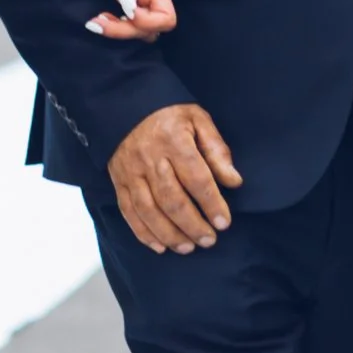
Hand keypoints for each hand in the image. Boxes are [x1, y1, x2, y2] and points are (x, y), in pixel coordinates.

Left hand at [83, 0, 177, 41]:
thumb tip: (129, 9)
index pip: (167, 18)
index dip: (147, 23)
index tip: (124, 12)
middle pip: (153, 29)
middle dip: (126, 30)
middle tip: (98, 22)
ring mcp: (145, 0)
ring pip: (142, 30)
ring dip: (121, 31)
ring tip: (99, 21)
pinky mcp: (135, 3)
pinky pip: (132, 24)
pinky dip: (118, 26)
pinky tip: (103, 19)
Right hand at [109, 101, 241, 252]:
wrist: (124, 103)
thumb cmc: (169, 114)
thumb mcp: (198, 120)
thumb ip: (216, 150)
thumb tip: (233, 181)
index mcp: (174, 141)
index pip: (196, 178)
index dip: (211, 204)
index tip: (224, 223)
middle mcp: (150, 159)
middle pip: (172, 200)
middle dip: (192, 225)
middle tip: (209, 240)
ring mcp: (131, 172)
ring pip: (149, 210)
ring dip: (169, 234)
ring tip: (188, 248)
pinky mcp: (118, 181)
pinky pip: (129, 211)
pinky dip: (143, 233)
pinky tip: (160, 246)